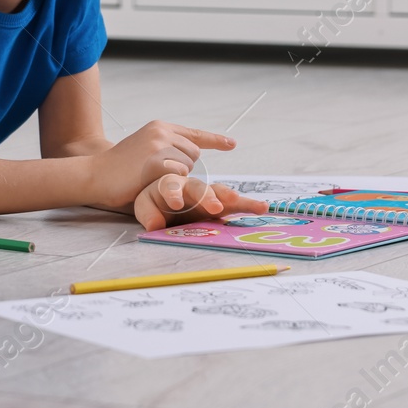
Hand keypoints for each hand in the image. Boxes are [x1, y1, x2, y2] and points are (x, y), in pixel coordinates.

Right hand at [87, 120, 236, 208]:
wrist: (95, 174)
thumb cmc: (120, 168)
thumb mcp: (144, 148)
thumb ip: (166, 147)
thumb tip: (191, 155)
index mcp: (159, 126)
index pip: (193, 134)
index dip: (215, 140)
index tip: (232, 144)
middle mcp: (162, 132)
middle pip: (194, 154)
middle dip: (183, 168)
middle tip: (156, 174)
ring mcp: (159, 146)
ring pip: (188, 166)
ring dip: (176, 177)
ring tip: (149, 177)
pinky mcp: (156, 162)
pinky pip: (178, 177)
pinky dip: (169, 184)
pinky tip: (148, 181)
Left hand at [133, 175, 266, 230]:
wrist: (164, 199)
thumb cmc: (155, 200)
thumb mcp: (145, 206)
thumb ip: (148, 213)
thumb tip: (154, 224)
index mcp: (170, 182)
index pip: (171, 185)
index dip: (173, 193)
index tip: (176, 203)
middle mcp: (191, 185)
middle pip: (199, 188)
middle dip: (207, 197)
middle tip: (214, 207)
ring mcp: (207, 195)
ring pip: (219, 193)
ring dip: (230, 197)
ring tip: (244, 203)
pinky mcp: (220, 204)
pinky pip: (234, 204)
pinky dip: (247, 205)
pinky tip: (262, 207)